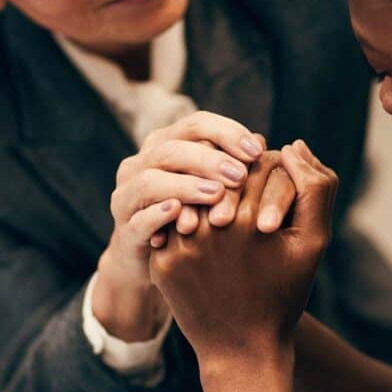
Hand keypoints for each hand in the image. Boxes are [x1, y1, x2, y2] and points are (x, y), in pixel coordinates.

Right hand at [93, 112, 263, 339]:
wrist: (159, 267)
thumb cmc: (197, 223)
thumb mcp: (216, 192)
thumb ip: (234, 168)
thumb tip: (266, 145)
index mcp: (167, 146)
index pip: (196, 124)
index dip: (227, 133)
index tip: (258, 151)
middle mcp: (142, 165)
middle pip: (171, 149)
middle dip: (208, 160)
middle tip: (240, 175)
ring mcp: (127, 197)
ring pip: (149, 181)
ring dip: (185, 186)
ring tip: (216, 195)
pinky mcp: (125, 232)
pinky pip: (137, 220)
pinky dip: (158, 216)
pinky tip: (182, 217)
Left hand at [149, 141, 337, 365]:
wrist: (242, 348)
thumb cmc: (283, 294)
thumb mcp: (313, 243)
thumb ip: (315, 188)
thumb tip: (292, 146)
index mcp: (256, 218)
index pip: (258, 166)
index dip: (268, 177)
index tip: (274, 199)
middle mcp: (215, 227)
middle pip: (223, 179)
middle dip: (236, 188)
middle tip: (247, 208)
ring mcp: (184, 244)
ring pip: (194, 196)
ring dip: (207, 201)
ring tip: (224, 222)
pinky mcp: (162, 260)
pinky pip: (172, 223)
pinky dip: (185, 223)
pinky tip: (202, 241)